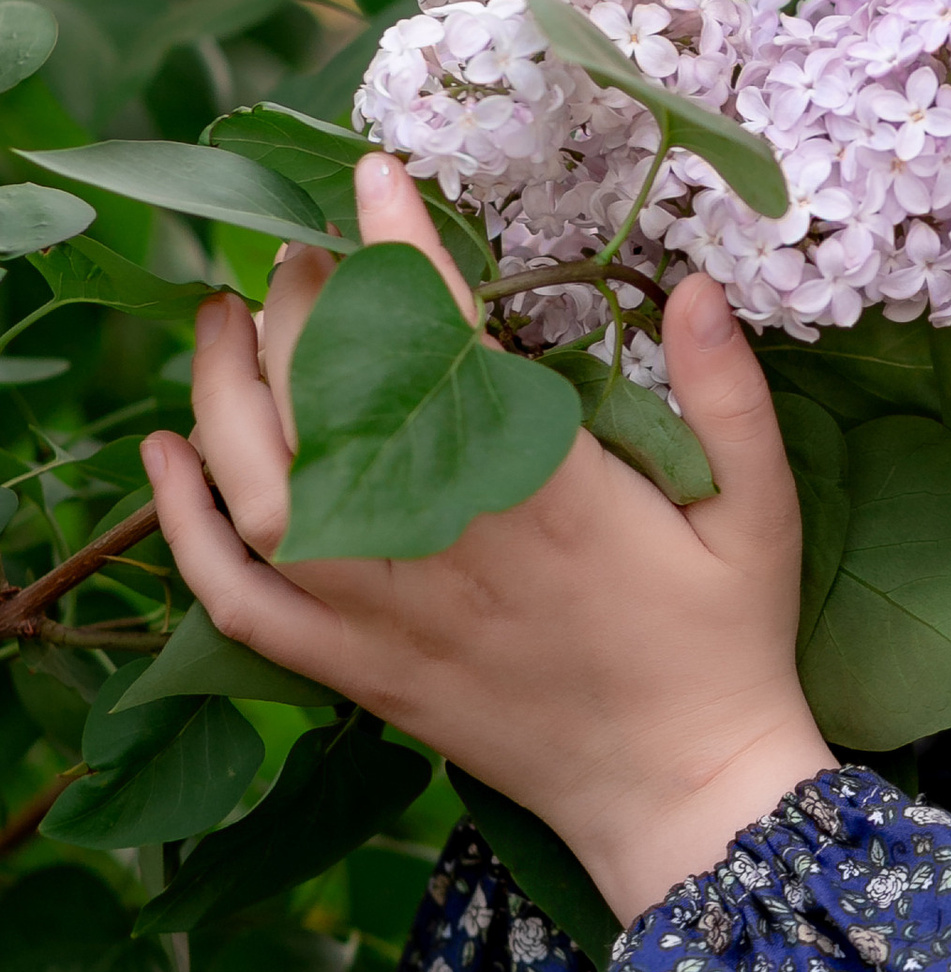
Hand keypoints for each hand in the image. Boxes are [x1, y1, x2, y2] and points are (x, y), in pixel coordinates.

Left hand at [144, 153, 832, 927]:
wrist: (681, 792)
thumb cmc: (725, 644)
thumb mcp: (762, 509)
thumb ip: (730, 394)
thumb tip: (699, 283)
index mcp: (540, 485)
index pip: (439, 335)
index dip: (397, 245)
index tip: (375, 179)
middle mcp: (439, 538)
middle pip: (324, 393)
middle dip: (301, 302)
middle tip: (306, 254)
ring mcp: (383, 610)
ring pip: (256, 483)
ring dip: (221, 387)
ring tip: (223, 318)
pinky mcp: (356, 669)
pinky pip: (236, 598)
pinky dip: (182, 526)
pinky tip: (166, 458)